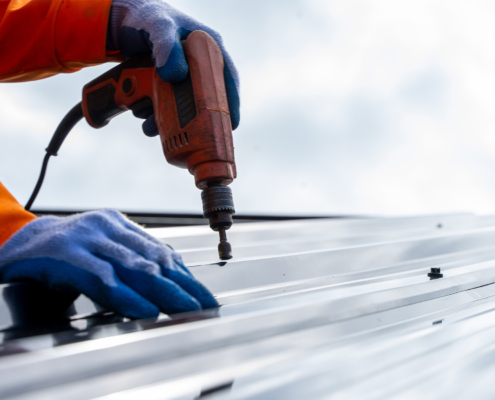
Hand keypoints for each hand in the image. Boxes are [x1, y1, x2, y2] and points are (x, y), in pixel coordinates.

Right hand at [0, 210, 217, 318]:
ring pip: (134, 266)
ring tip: (186, 310)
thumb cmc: (64, 253)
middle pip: (153, 259)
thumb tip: (168, 286)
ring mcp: (87, 238)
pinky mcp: (65, 254)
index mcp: (118, 224)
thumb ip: (128, 262)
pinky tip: (144, 310)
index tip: (204, 295)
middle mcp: (107, 226)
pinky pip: (102, 278)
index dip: (186, 275)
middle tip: (204, 306)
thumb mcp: (100, 250)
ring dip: (164, 293)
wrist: (17, 243)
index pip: (161, 251)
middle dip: (182, 286)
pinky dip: (126, 296)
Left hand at [107, 0, 239, 135]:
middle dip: (196, 120)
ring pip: (184, 108)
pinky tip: (147, 123)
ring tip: (155, 128)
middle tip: (192, 137)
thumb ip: (166, 45)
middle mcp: (198, 65)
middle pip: (206, 99)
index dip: (231, 103)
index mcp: (208, 47)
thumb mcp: (157, 25)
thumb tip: (176, 75)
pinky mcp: (166, 87)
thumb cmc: (145, 16)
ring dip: (171, 122)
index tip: (231, 124)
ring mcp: (182, 78)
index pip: (227, 78)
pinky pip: (168, 108)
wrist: (120, 21)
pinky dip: (158, 118)